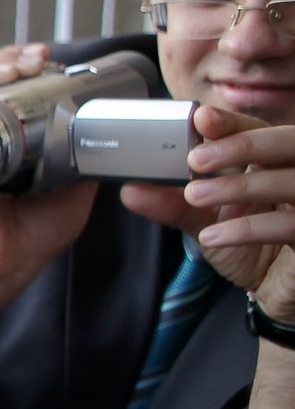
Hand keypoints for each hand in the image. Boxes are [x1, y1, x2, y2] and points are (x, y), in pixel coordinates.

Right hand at [0, 44, 103, 408]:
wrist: (0, 267)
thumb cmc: (31, 236)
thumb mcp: (75, 192)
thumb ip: (86, 163)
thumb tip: (112, 134)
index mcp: (12, 141)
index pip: (14, 89)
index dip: (28, 68)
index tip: (49, 61)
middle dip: (10, 60)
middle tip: (35, 58)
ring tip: (13, 65)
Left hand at [123, 105, 294, 318]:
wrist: (273, 290)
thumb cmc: (248, 245)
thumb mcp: (205, 221)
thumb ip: (172, 203)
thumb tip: (130, 189)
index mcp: (274, 162)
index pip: (260, 129)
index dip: (234, 123)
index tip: (201, 118)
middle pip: (288, 142)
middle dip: (242, 145)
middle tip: (197, 158)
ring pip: (290, 181)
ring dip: (239, 187)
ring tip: (194, 196)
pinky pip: (289, 225)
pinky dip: (247, 228)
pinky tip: (212, 236)